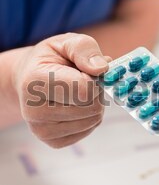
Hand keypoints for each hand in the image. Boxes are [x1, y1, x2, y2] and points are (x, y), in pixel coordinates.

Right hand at [13, 33, 109, 147]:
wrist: (30, 80)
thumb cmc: (52, 60)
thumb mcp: (67, 43)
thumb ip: (85, 49)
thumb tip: (101, 68)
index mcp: (35, 82)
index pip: (84, 90)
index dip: (94, 79)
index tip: (86, 71)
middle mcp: (34, 111)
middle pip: (92, 108)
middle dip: (96, 93)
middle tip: (83, 82)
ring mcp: (42, 130)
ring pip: (92, 121)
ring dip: (94, 105)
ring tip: (79, 93)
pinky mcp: (52, 142)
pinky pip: (88, 131)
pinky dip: (89, 118)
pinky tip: (76, 107)